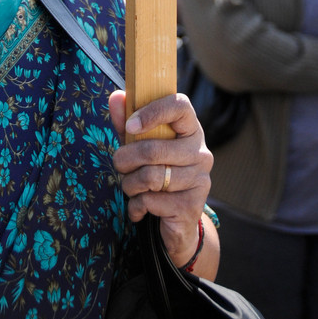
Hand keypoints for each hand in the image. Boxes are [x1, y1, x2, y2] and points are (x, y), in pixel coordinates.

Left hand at [109, 91, 212, 267]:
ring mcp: (200, 180)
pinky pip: (151, 201)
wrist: (178, 221)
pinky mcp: (192, 206)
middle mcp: (201, 152)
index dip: (152, 111)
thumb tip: (116, 97)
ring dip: (129, 184)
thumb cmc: (156, 172)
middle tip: (119, 164)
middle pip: (153, 149)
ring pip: (150, 177)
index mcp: (190, 130)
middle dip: (125, 159)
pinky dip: (136, 206)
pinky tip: (139, 208)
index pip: (180, 105)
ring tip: (130, 187)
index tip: (130, 126)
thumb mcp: (139, 145)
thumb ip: (127, 122)